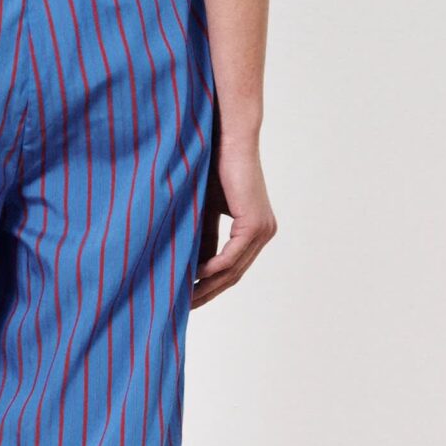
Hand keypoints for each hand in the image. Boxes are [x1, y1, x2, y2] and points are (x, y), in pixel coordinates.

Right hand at [192, 122, 277, 309]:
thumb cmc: (212, 166)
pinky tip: (192, 276)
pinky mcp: (254, 224)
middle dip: (207, 293)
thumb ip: (201, 236)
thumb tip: (189, 266)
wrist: (226, 138)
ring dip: (207, 286)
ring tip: (182, 297)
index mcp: (255, 229)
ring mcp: (262, 229)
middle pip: (233, 275)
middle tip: (182, 307)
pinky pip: (231, 257)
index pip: (232, 268)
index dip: (210, 286)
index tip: (187, 298)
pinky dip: (211, 268)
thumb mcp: (203, 209)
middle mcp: (263, 232)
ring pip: (232, 270)